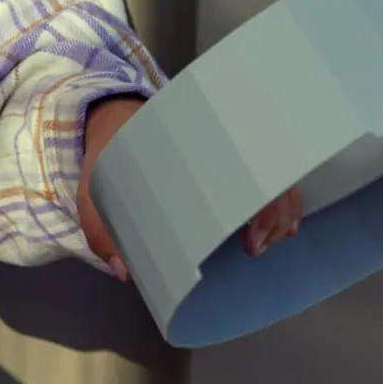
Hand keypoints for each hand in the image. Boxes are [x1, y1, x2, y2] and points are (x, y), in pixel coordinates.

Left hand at [79, 99, 304, 275]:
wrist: (114, 112)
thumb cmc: (108, 154)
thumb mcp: (95, 190)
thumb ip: (102, 229)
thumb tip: (125, 271)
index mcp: (183, 148)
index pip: (237, 168)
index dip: (254, 206)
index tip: (249, 238)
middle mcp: (214, 141)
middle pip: (264, 174)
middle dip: (272, 214)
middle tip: (255, 247)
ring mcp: (225, 143)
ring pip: (274, 172)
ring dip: (281, 209)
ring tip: (267, 241)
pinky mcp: (230, 150)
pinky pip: (271, 169)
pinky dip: (284, 197)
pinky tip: (286, 223)